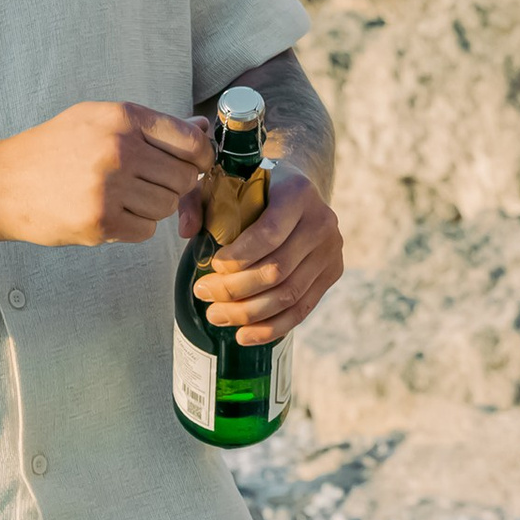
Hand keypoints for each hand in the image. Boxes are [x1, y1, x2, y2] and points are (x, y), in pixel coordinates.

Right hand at [0, 101, 211, 247]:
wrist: (2, 184)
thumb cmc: (52, 150)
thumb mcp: (96, 120)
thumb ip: (151, 126)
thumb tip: (203, 129)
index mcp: (122, 118)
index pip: (190, 139)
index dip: (201, 156)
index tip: (196, 165)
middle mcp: (119, 149)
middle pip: (183, 177)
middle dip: (173, 184)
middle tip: (147, 184)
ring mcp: (110, 187)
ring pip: (167, 206)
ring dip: (152, 207)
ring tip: (122, 198)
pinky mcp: (101, 222)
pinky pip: (146, 230)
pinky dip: (134, 226)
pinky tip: (109, 214)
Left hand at [193, 165, 344, 343]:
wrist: (298, 192)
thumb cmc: (255, 188)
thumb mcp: (222, 184)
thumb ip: (196, 201)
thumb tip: (187, 231)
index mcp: (297, 194)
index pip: (269, 234)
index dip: (239, 257)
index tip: (213, 267)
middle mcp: (321, 222)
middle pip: (277, 270)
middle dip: (235, 289)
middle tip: (204, 294)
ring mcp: (330, 251)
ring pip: (289, 295)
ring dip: (249, 313)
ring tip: (217, 315)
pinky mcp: (332, 273)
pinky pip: (302, 309)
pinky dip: (272, 327)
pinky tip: (244, 335)